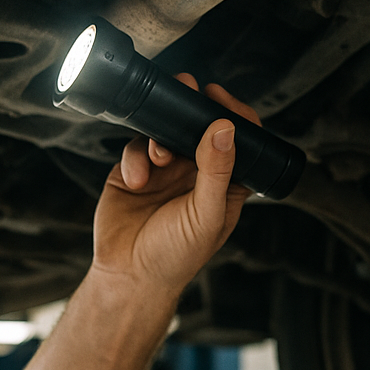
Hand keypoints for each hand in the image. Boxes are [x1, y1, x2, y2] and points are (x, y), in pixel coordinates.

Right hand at [91, 74, 259, 291]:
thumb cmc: (176, 256)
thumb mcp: (205, 215)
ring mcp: (166, 170)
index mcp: (225, 184)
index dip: (236, 117)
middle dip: (194, 110)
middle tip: (188, 92)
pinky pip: (136, 147)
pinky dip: (135, 158)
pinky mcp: (135, 171)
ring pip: (167, 131)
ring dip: (162, 136)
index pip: (240, 142)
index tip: (221, 100)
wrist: (129, 276)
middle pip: (201, 127)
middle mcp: (197, 173)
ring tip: (159, 157)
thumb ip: (217, 172)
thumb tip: (226, 129)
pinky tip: (136, 181)